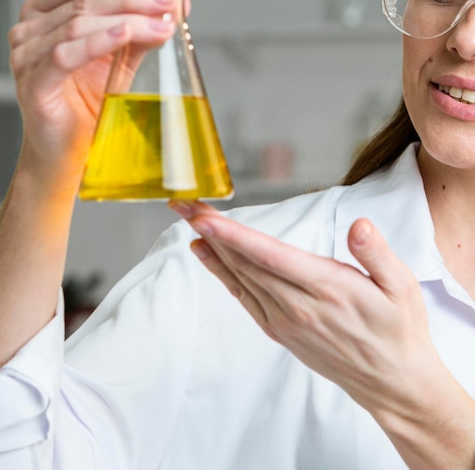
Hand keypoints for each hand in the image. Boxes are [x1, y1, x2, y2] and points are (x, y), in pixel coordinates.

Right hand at [8, 0, 177, 193]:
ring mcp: (25, 56)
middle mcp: (29, 30)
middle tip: (168, 2)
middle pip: (82, 1)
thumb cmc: (88, 105)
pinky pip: (66, 56)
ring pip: (78, 23)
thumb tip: (178, 4)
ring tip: (161, 22)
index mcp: (44, 16)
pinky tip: (124, 33)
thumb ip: (141, 30)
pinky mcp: (33, 84)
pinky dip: (98, 41)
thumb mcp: (119, 60)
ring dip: (126, 19)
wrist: (69, 154)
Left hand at [168, 200, 443, 416]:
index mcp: (327, 288)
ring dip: (211, 246)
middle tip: (184, 204)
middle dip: (211, 229)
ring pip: (239, 277)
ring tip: (188, 219)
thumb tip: (360, 225)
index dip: (234, 236)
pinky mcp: (278, 329)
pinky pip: (242, 296)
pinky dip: (220, 273)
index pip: (271, 256)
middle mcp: (297, 305)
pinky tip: (205, 253)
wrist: (391, 382)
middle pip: (245, 261)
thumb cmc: (397, 329)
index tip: (205, 218)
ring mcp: (283, 320)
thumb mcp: (402, 287)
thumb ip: (377, 254)